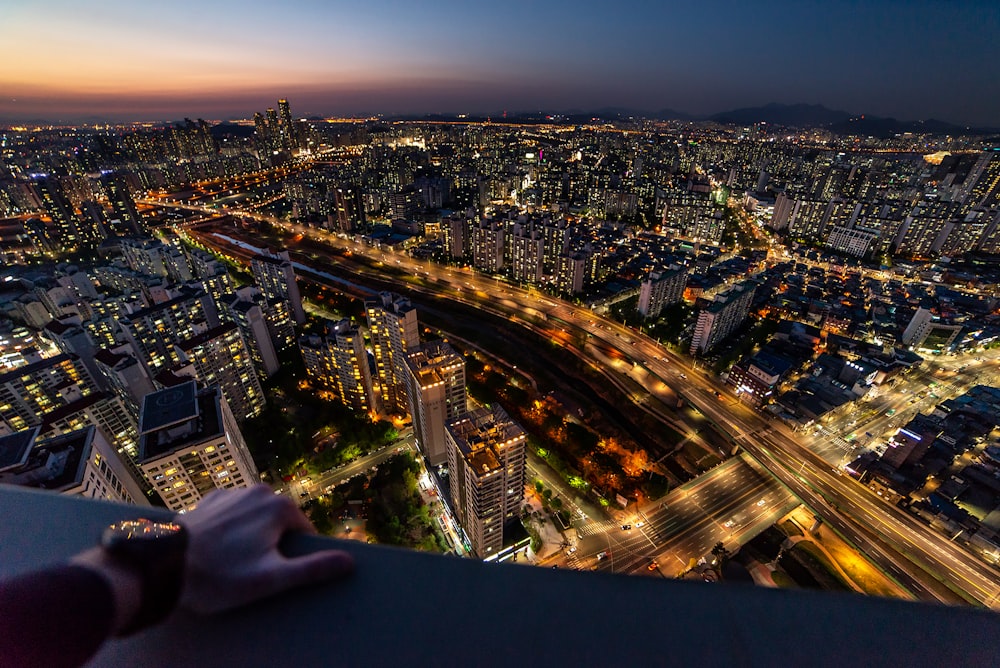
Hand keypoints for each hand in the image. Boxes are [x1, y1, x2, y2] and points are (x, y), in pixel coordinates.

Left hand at [176, 485, 353, 614]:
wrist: (163, 565)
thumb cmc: (219, 575)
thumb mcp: (270, 579)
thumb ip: (312, 569)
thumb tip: (349, 561)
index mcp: (279, 507)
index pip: (303, 533)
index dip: (292, 557)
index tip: (272, 574)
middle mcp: (259, 491)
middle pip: (280, 523)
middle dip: (271, 544)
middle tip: (249, 570)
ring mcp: (232, 492)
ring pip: (256, 517)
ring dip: (251, 536)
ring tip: (230, 561)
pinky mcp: (210, 499)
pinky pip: (233, 514)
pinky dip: (231, 529)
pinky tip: (216, 549)